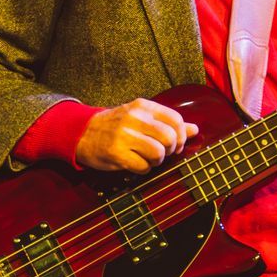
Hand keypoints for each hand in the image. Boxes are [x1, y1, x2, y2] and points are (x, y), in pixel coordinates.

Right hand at [75, 98, 198, 172]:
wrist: (81, 133)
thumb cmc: (117, 126)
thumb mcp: (141, 117)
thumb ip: (168, 122)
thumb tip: (194, 130)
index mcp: (143, 106)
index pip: (175, 119)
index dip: (181, 135)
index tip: (175, 143)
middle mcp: (134, 119)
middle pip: (169, 137)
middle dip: (171, 150)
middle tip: (163, 153)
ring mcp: (124, 136)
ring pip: (159, 153)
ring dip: (158, 161)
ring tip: (150, 159)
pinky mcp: (116, 153)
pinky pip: (143, 166)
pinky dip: (145, 169)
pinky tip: (138, 165)